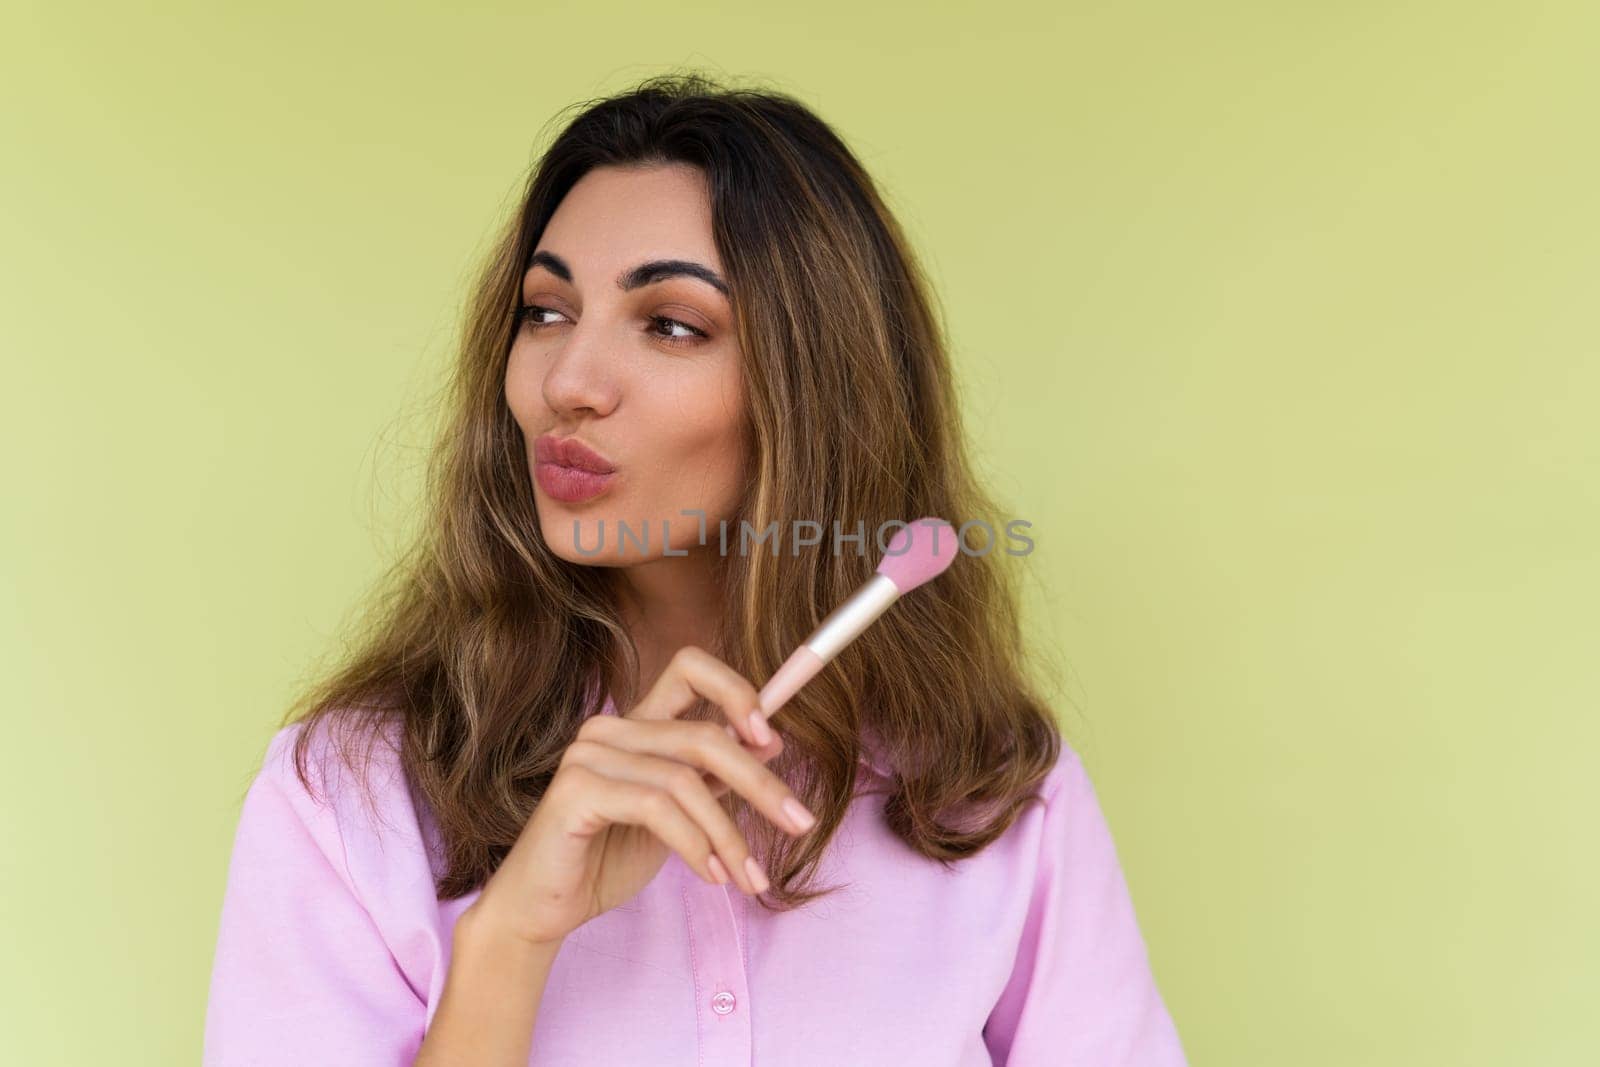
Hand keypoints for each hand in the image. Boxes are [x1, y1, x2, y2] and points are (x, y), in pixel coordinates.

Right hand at [467, 646, 813, 947]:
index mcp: (637, 723)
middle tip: (801, 822)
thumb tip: (770, 742)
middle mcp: (611, 727)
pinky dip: (695, 844)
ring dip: (729, 834)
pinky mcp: (576, 790)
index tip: (771, 738)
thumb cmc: (605, 859)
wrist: (542, 909)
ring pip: (687, 780)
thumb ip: (711, 778)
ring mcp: (589, 754)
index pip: (691, 666)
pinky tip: (711, 876)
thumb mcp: (676, 817)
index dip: (737, 690)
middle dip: (761, 782)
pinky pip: (657, 808)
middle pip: (705, 735)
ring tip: (749, 876)